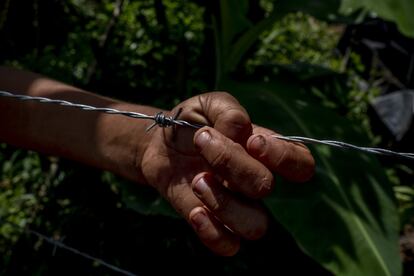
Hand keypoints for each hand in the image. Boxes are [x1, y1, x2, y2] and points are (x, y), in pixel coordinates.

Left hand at [140, 92, 314, 255]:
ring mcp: (235, 205)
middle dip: (232, 163)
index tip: (252, 141)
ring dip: (224, 203)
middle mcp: (253, 180)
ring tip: (197, 180)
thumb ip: (228, 110)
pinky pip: (228, 245)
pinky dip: (212, 232)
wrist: (158, 144)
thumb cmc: (190, 122)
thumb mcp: (207, 103)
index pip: (301, 163)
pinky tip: (195, 211)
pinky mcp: (211, 223)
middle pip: (265, 187)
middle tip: (202, 141)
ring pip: (256, 226)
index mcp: (262, 150)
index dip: (284, 156)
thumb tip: (241, 130)